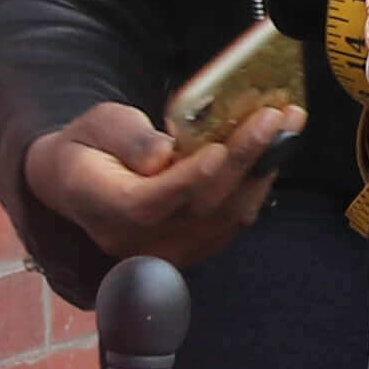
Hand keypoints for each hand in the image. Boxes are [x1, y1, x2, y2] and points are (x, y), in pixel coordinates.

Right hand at [26, 96, 294, 271]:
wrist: (79, 182)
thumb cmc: (88, 145)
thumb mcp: (96, 126)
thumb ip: (127, 138)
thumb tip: (161, 156)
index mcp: (102, 207)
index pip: (147, 204)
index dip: (187, 180)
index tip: (219, 149)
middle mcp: (135, 241)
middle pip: (199, 208)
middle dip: (242, 159)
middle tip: (274, 117)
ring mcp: (166, 251)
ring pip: (225, 216)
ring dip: (262, 169)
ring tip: (289, 124)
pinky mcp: (192, 249)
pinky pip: (233, 220)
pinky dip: (257, 183)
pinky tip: (276, 148)